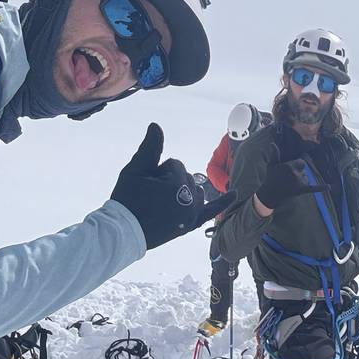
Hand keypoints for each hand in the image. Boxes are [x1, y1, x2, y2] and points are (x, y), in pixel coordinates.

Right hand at [111, 123, 236, 250]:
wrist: (123, 232)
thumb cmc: (127, 200)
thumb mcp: (135, 170)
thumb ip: (150, 148)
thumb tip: (156, 125)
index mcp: (176, 185)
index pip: (175, 164)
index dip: (157, 171)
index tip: (146, 186)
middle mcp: (189, 199)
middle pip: (185, 176)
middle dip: (168, 181)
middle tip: (150, 196)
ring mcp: (192, 213)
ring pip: (194, 189)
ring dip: (182, 190)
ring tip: (163, 201)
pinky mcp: (190, 224)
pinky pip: (211, 211)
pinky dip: (222, 202)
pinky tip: (234, 194)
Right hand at [255, 158, 326, 212]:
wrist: (270, 195)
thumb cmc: (271, 178)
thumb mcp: (271, 165)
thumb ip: (274, 154)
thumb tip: (273, 144)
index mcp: (288, 166)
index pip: (300, 161)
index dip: (294, 165)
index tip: (286, 170)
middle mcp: (295, 173)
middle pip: (303, 168)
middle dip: (298, 172)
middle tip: (287, 178)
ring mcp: (299, 182)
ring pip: (306, 177)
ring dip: (301, 180)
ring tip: (289, 185)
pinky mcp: (302, 190)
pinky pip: (314, 188)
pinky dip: (322, 188)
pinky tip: (329, 187)